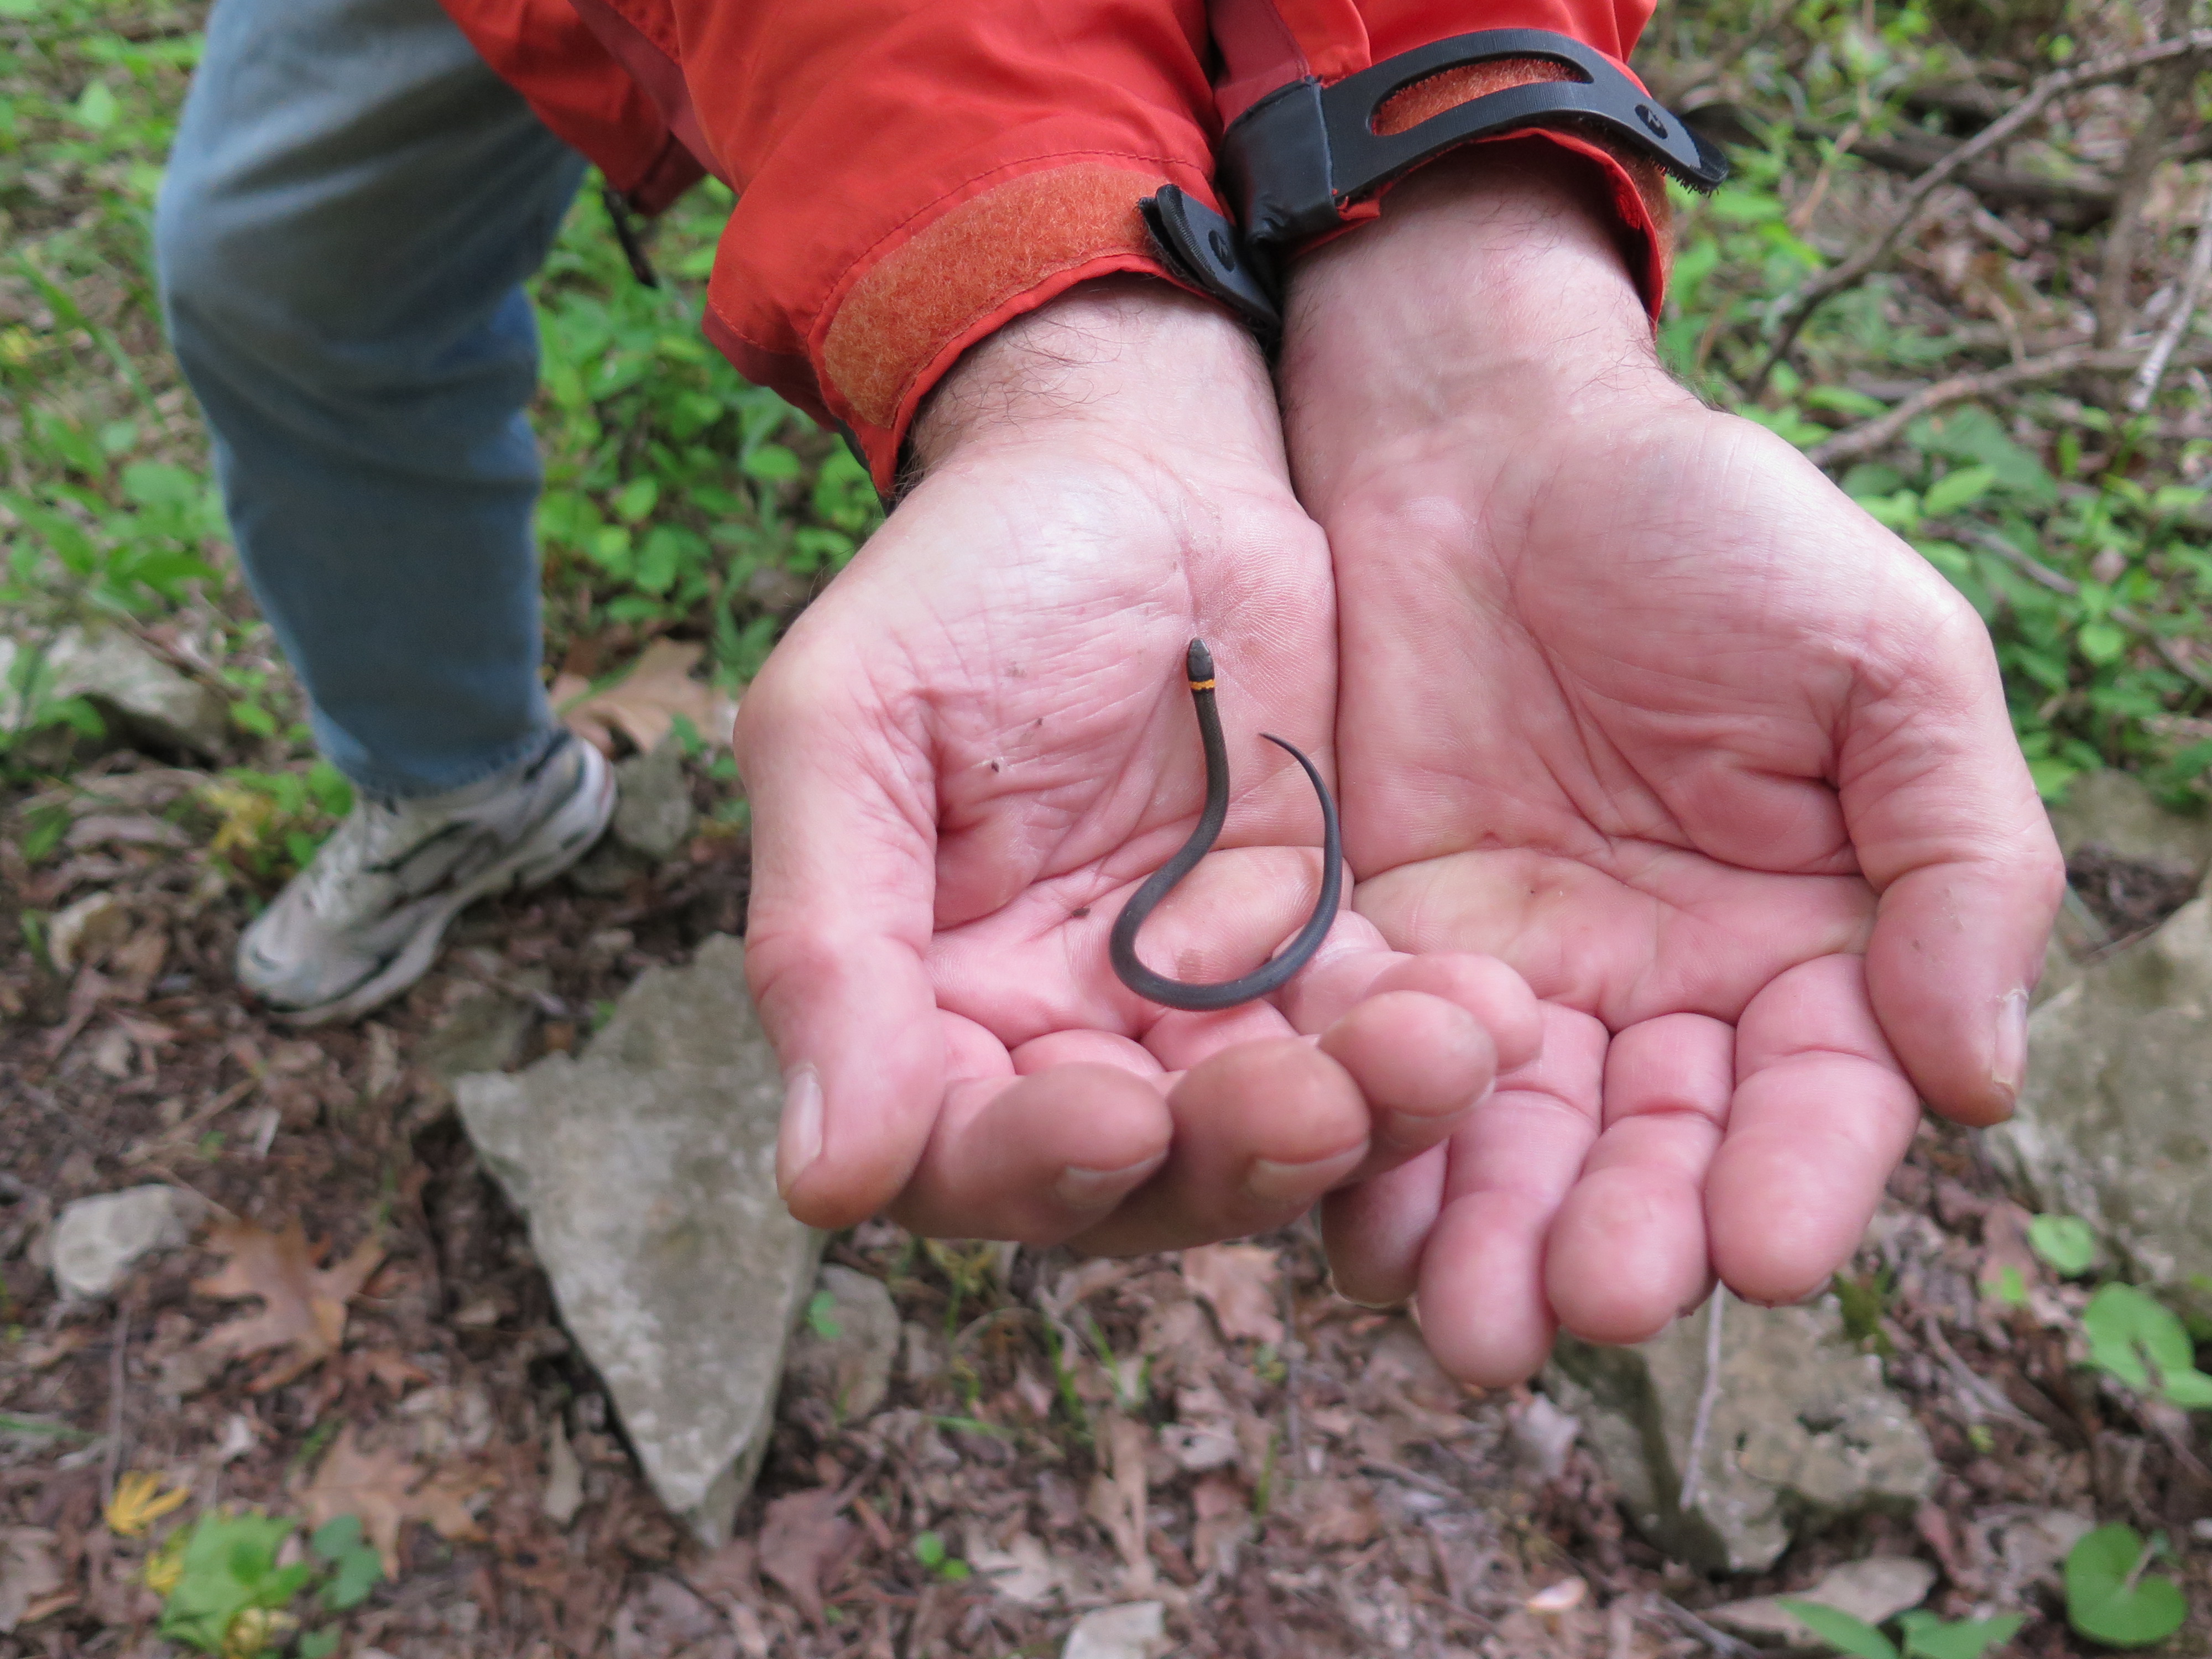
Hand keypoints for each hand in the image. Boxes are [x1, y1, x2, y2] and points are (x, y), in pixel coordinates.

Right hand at [734, 280, 1539, 1254]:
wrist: (1137, 463)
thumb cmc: (966, 577)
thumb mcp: (852, 724)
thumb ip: (828, 942)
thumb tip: (817, 1183)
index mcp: (921, 997)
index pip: (956, 1154)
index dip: (1028, 1168)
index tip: (1114, 1118)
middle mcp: (1054, 1029)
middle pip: (1137, 1176)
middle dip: (1228, 1155)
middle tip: (1315, 1102)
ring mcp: (1189, 996)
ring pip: (1271, 1127)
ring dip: (1353, 1118)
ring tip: (1438, 1055)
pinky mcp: (1308, 941)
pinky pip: (1368, 1030)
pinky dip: (1426, 1042)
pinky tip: (1489, 1016)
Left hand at [1277, 146, 2062, 1382]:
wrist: (1483, 444)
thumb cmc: (1707, 530)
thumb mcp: (1881, 659)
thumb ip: (1956, 856)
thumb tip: (1979, 1082)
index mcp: (1807, 940)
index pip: (1817, 1094)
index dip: (1797, 1175)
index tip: (1760, 1255)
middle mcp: (1662, 992)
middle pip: (1651, 1152)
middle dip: (1624, 1235)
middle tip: (1589, 1305)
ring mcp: (1515, 980)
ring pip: (1510, 1146)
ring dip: (1491, 1240)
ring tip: (1468, 1327)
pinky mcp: (1379, 952)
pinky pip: (1377, 1074)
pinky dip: (1370, 1154)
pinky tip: (1356, 1230)